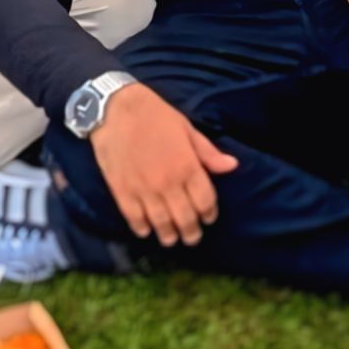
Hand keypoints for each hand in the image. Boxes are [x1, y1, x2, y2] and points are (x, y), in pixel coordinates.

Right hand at [85, 82, 236, 247]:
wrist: (115, 108)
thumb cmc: (155, 115)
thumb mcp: (187, 129)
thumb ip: (208, 153)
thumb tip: (233, 166)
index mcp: (188, 166)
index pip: (205, 202)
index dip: (208, 214)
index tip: (208, 218)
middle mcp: (168, 183)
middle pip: (185, 219)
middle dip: (191, 232)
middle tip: (192, 238)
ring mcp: (144, 189)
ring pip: (161, 224)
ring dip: (168, 236)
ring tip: (171, 239)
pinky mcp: (122, 191)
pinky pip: (134, 218)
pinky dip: (141, 228)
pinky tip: (146, 231)